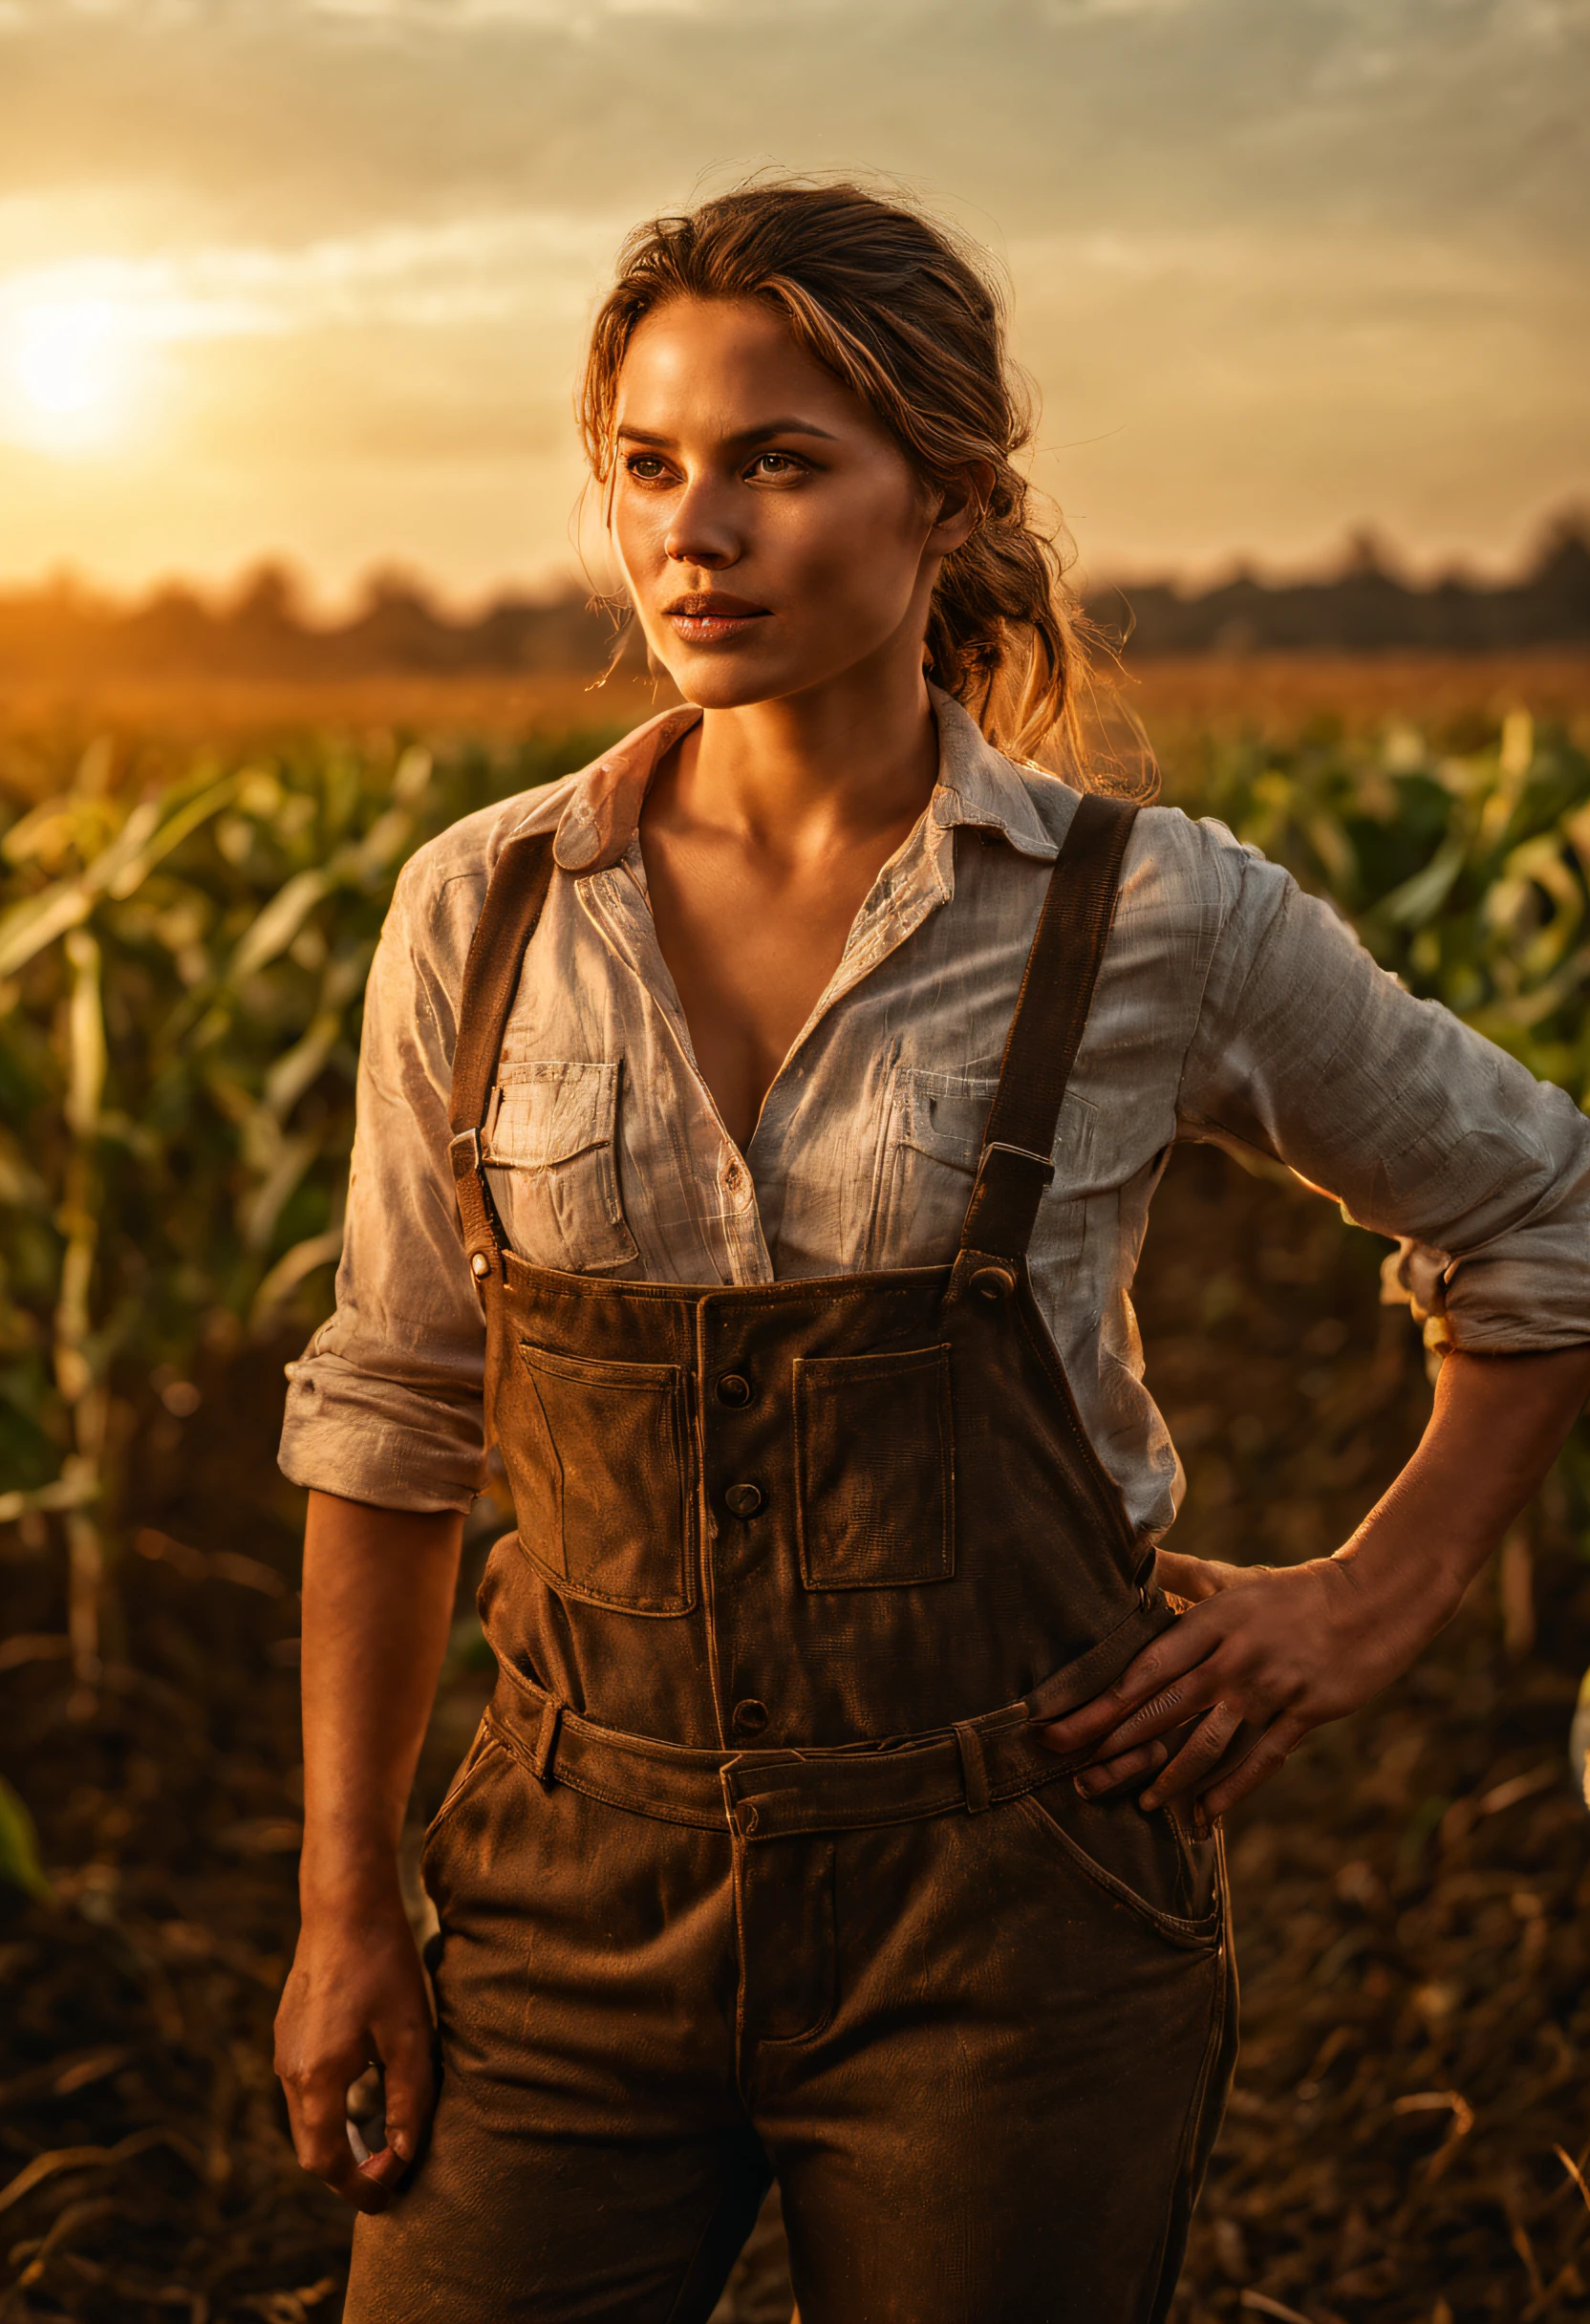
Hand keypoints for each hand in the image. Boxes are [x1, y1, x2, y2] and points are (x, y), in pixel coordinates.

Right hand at [274, 1887, 434, 2213]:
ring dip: (340, 2138)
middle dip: (349, 2170)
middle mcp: (289, 2070)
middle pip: (311, 2147)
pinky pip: (304, 2089)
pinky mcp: (288, 2031)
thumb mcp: (410, 2034)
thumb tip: (402, 2154)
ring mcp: (283, 2049)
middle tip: (392, 2176)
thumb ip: (408, 2100)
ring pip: (306, 2118)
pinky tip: (366, 2093)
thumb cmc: (383, 1964)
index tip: (391, 2197)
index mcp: (316, 2077)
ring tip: (385, 2140)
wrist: (345, 1903)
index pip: (327, 2161)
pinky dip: (330, 2108)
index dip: (359, 2187)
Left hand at [1034, 1545, 1447, 1824]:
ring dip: (1172, 1779)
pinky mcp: (1304, 1713)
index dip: (1100, 1704)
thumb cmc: (1287, 1591)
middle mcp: (1233, 1658)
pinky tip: (1206, 1813)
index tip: (1059, 1729)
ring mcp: (1269, 1688)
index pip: (1144, 1670)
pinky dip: (1232, 1789)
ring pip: (1209, 1743)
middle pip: (1165, 1710)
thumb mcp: (1228, 1578)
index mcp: (1210, 1623)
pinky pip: (1261, 1759)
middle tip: (1081, 1781)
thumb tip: (1128, 1551)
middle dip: (1117, 1748)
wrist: (1369, 1600)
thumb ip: (1175, 1572)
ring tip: (1143, 1806)